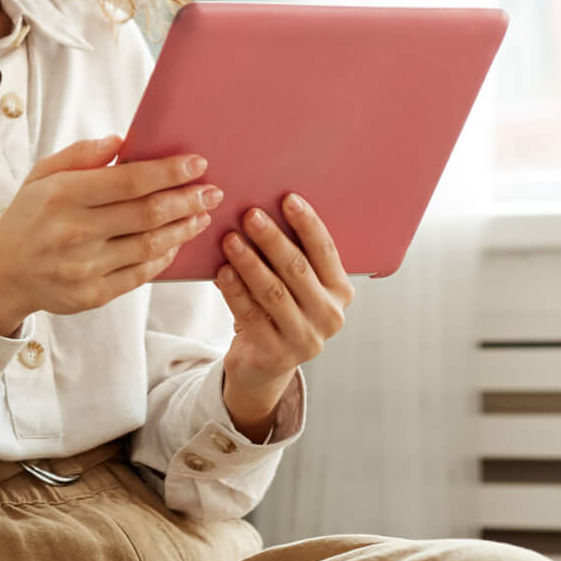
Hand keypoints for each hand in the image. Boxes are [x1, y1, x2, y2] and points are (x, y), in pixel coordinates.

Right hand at [0, 133, 221, 333]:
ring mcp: (85, 266)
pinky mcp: (93, 294)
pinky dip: (165, 257)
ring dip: (184, 228)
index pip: (129, 180)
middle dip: (187, 199)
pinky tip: (177, 242)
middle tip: (212, 191)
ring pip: (151, 245)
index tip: (197, 163)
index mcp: (63, 195)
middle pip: (148, 213)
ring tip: (202, 214)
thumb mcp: (42, 175)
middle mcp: (75, 231)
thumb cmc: (28, 216)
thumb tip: (122, 140)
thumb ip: (81, 155)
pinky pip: (141, 274)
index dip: (169, 172)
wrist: (1, 272)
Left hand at [214, 193, 353, 406]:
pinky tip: (221, 272)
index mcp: (340, 291)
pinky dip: (235, 291)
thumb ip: (287, 253)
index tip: (288, 198)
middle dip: (273, 239)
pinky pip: (251, 315)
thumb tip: (263, 207)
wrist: (262, 362)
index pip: (326, 251)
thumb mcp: (291, 283)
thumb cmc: (276, 308)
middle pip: (298, 269)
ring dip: (250, 262)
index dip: (307, 223)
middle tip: (250, 214)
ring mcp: (305, 338)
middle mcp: (330, 315)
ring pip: (274, 292)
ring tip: (229, 239)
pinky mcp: (277, 354)